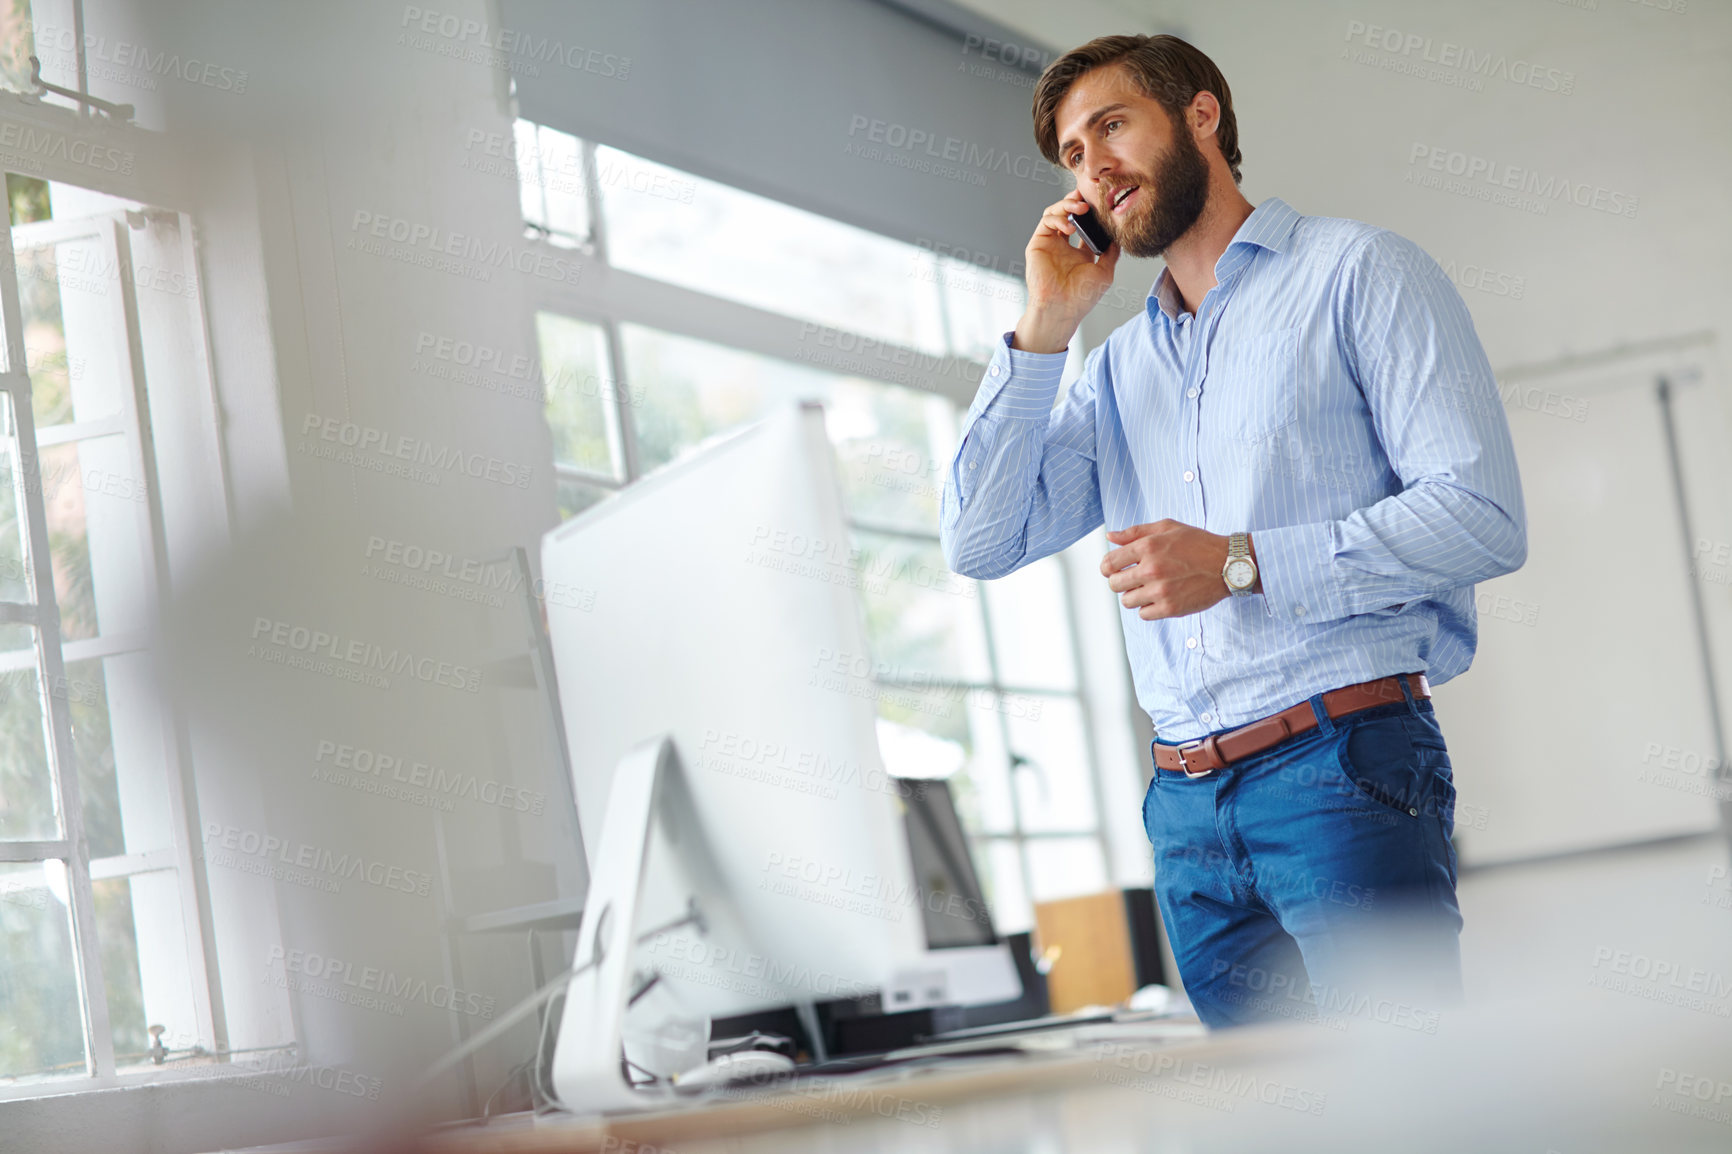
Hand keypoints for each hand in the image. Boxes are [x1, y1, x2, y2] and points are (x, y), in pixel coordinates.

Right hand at [1013, 189, 1119, 353]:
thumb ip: (1111, 253)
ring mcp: (1049, 244)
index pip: (1084, 224)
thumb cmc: (1081, 297)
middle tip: (1089, 197)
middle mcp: (1063, 246)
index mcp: (1078, 253)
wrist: (1062, 308)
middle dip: (1078, 201)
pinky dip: (1058, 217)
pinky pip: (1046, 221)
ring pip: (1055, 213)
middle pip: (1068, 213)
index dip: (1091, 211)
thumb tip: (1119, 237)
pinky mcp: (1038, 244)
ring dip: (1068, 205)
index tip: (1101, 202)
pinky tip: (1070, 225)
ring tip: (1081, 208)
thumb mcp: (1104, 272)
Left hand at [1101, 520, 1249, 620]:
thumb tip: (1111, 537)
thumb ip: (1136, 532)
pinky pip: (1143, 614)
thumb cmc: (1199, 544)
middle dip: (1120, 581)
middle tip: (1132, 579)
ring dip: (1134, 596)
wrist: (1228, 564)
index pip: (1109, 563)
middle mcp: (1151, 569)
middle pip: (1114, 584)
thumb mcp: (1168, 527)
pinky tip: (1158, 597)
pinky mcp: (1170, 608)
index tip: (1114, 570)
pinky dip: (1148, 608)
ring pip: (1127, 601)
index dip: (1108, 567)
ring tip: (1148, 588)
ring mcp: (1160, 590)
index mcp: (1148, 546)